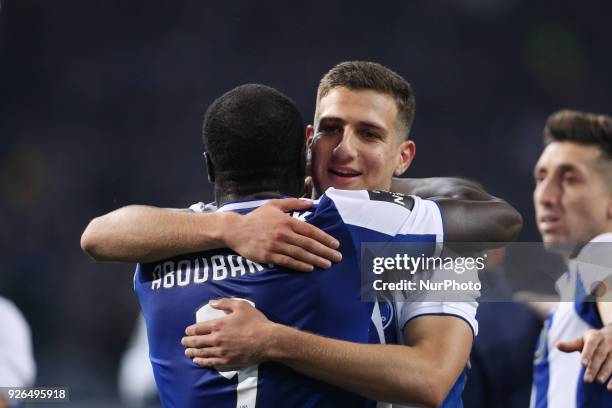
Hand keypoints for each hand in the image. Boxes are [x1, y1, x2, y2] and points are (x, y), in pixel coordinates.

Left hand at [182, 298, 276, 367]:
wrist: (267, 341)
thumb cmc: (255, 322)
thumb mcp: (241, 306)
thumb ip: (224, 303)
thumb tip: (211, 303)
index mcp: (218, 325)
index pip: (198, 328)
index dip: (190, 330)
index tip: (187, 331)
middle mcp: (216, 339)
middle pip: (196, 342)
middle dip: (187, 342)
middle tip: (184, 342)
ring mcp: (220, 352)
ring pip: (201, 353)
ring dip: (192, 353)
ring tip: (187, 353)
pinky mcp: (226, 361)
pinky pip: (210, 362)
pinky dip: (201, 362)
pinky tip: (197, 361)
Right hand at [223, 198, 341, 271]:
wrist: (236, 230)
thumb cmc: (256, 217)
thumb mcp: (274, 205)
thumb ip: (294, 203)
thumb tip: (311, 203)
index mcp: (286, 220)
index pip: (310, 230)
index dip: (325, 238)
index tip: (335, 244)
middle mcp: (283, 233)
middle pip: (308, 244)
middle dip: (325, 251)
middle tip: (337, 258)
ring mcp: (276, 245)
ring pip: (300, 254)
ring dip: (316, 260)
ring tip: (327, 264)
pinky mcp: (268, 256)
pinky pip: (288, 262)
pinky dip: (300, 265)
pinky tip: (310, 268)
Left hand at [557, 325, 611, 389]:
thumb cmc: (593, 340)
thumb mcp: (582, 340)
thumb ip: (571, 345)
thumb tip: (557, 345)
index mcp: (596, 336)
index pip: (591, 344)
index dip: (587, 354)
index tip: (582, 365)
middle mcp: (607, 342)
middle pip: (600, 355)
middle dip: (594, 368)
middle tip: (587, 380)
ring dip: (605, 372)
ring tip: (598, 381)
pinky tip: (609, 388)